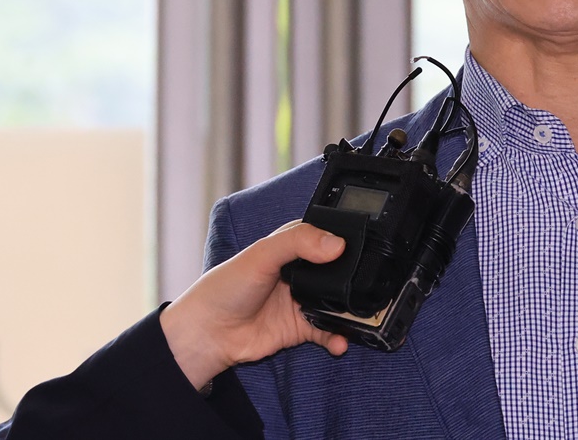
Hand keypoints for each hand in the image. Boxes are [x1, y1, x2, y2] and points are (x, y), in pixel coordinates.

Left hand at [160, 221, 348, 389]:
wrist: (208, 333)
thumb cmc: (225, 287)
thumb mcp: (261, 254)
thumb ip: (298, 242)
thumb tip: (336, 245)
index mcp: (291, 246)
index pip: (326, 237)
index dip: (345, 240)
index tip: (365, 246)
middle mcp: (301, 271)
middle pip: (338, 271)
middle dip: (355, 279)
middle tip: (370, 285)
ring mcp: (301, 300)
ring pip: (337, 302)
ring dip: (351, 311)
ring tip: (363, 317)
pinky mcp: (300, 327)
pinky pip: (328, 331)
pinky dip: (338, 337)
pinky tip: (340, 341)